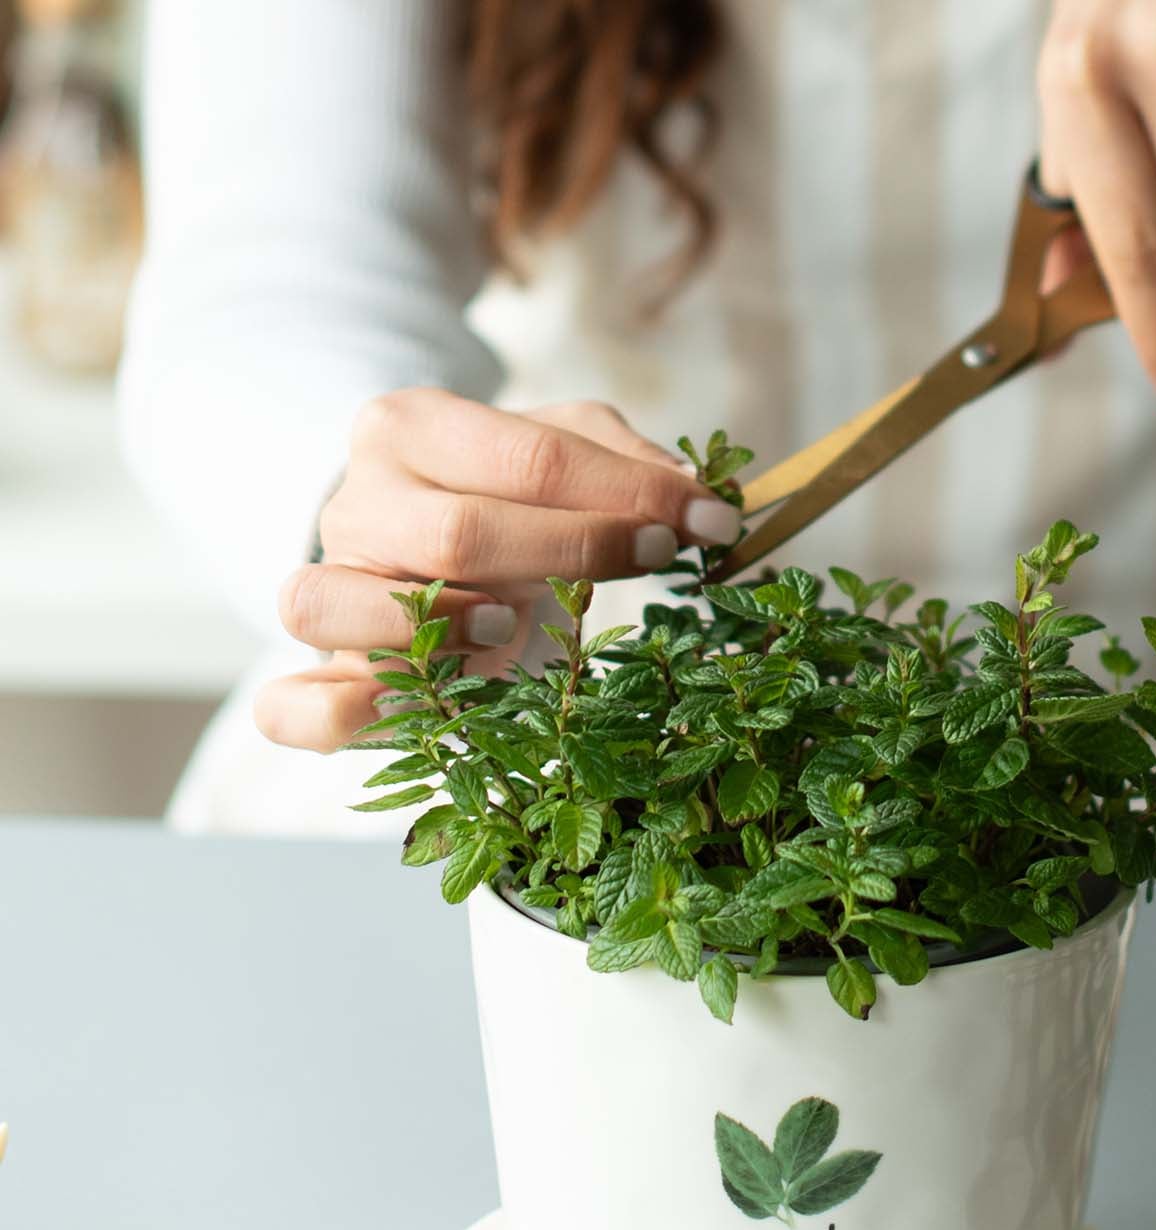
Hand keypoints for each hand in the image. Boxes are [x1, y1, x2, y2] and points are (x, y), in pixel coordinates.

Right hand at [255, 391, 740, 751]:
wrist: (417, 542)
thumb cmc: (506, 498)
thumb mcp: (561, 454)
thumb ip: (620, 460)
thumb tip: (694, 492)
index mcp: (413, 428)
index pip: (529, 457)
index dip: (628, 492)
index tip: (706, 519)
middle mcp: (358, 502)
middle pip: (458, 532)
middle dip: (576, 548)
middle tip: (657, 556)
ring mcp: (327, 586)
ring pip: (334, 602)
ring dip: (432, 623)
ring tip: (509, 625)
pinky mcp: (320, 670)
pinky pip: (289, 705)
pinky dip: (334, 715)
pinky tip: (412, 712)